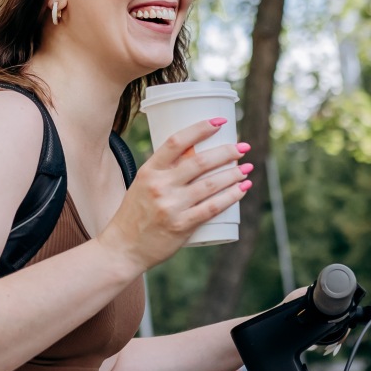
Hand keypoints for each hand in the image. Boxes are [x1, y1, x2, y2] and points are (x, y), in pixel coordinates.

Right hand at [98, 117, 250, 272]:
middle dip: (227, 152)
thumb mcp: (142, 186)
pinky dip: (231, 196)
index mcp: (149, 171)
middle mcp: (160, 186)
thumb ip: (165, 173)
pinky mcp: (182, 226)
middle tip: (243, 147)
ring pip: (210, 184)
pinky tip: (242, 189)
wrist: (123, 248)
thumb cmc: (135, 215)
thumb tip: (196, 159)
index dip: (200, 128)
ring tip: (246, 169)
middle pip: (200, 161)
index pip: (176, 142)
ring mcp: (171, 206)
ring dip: (234, 174)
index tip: (219, 122)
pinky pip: (212, 207)